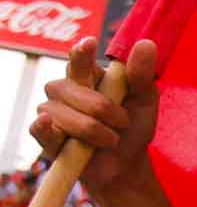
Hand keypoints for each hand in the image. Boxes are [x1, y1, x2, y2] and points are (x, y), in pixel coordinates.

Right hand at [29, 37, 159, 193]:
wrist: (126, 163)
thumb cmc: (133, 127)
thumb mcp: (145, 100)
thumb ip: (142, 74)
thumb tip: (146, 43)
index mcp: (87, 75)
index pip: (79, 59)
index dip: (82, 53)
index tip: (89, 44)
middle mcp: (64, 89)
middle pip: (76, 92)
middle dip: (106, 111)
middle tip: (122, 123)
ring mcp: (51, 111)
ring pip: (67, 116)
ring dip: (97, 133)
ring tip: (108, 139)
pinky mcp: (45, 135)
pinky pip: (40, 128)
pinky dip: (47, 128)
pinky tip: (51, 124)